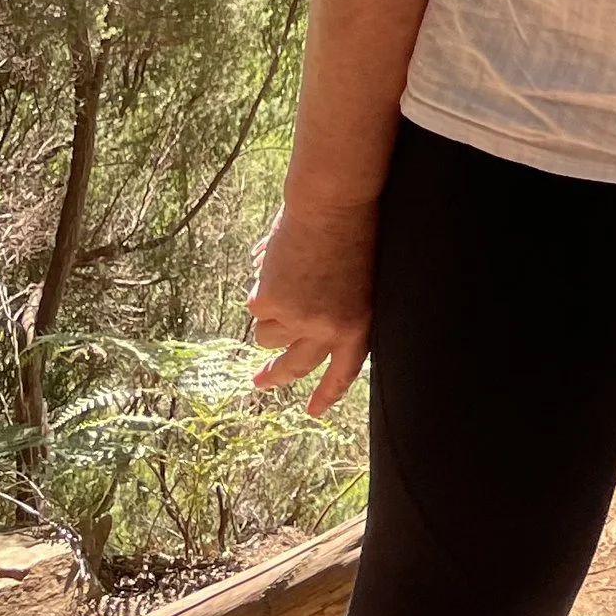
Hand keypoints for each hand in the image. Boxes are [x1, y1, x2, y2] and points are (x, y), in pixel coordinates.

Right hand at [249, 195, 379, 414]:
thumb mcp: (359, 280)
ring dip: (271, 315)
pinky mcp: (269, 304)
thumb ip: (336, 307)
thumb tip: (298, 327)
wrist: (333, 203)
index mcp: (359, 325)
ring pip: (267, 336)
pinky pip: (256, 307)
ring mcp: (296, 320)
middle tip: (261, 382)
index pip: (343, 372)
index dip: (327, 393)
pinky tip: (277, 264)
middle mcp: (328, 330)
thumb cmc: (353, 230)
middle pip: (295, 367)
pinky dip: (261, 288)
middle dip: (276, 377)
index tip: (313, 411)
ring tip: (287, 280)